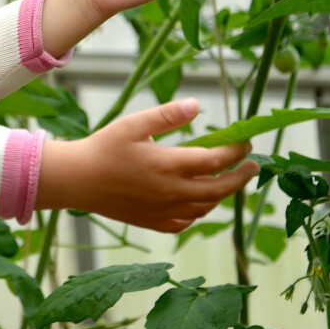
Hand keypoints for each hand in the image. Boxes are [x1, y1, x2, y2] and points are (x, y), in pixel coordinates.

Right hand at [36, 98, 256, 232]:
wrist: (77, 180)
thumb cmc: (104, 147)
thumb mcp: (135, 124)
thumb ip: (168, 115)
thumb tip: (198, 105)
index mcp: (168, 165)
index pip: (216, 160)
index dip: (236, 152)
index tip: (246, 142)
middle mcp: (171, 192)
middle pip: (219, 189)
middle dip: (240, 177)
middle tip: (252, 166)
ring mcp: (163, 211)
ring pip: (205, 208)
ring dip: (221, 194)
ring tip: (227, 180)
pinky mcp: (153, 222)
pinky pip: (186, 222)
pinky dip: (199, 212)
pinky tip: (198, 201)